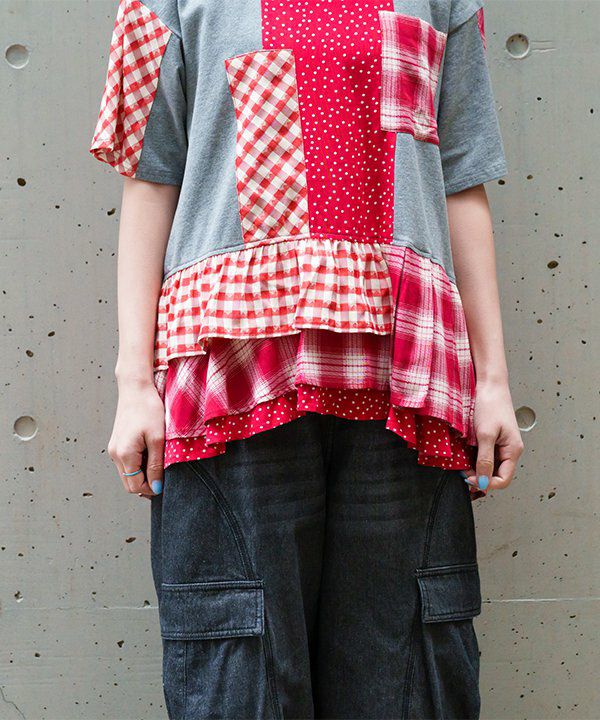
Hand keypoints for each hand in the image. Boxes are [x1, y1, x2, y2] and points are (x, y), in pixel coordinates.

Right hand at [107, 378, 164, 498]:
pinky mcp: (117, 443)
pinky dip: (137, 465)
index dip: (151, 489)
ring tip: (157, 462)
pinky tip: (150, 454)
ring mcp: (114, 448)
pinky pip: (126, 463)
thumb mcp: (157, 439)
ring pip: (127, 474)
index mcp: (124, 454)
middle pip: (129, 483)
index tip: (165, 484)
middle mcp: (115, 454)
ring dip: (142, 474)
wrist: (136, 389)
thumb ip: (156, 465)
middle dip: (146, 484)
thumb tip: (156, 487)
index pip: (135, 486)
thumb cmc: (148, 409)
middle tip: (162, 476)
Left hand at [464, 379, 524, 494]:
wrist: (489, 385)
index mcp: (513, 450)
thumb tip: (482, 481)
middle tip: (463, 472)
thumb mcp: (485, 434)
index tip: (469, 479)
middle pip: (496, 475)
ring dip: (475, 468)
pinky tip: (465, 455)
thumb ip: (484, 459)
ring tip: (462, 463)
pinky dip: (474, 458)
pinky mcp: (491, 439)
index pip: (503, 480)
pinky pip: (484, 455)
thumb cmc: (491, 405)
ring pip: (489, 466)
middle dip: (479, 476)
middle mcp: (508, 450)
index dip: (486, 483)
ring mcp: (500, 445)